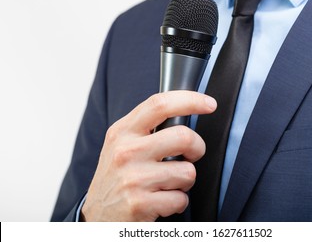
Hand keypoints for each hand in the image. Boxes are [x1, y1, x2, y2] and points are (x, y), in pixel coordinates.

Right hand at [80, 90, 216, 220]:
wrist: (97, 216)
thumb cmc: (116, 177)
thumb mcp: (121, 144)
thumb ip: (146, 128)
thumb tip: (183, 112)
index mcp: (123, 131)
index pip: (160, 104)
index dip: (190, 100)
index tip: (209, 103)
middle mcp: (126, 151)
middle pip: (183, 136)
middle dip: (197, 148)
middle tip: (191, 155)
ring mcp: (133, 178)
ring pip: (187, 172)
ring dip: (185, 181)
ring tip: (168, 184)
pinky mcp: (140, 203)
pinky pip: (181, 199)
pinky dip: (178, 202)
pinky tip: (162, 201)